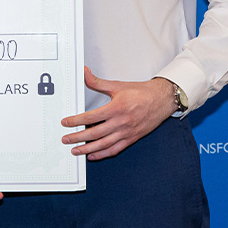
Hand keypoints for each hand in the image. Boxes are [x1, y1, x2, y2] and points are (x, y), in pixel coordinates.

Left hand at [60, 67, 175, 160]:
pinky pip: (115, 149)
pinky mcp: (132, 138)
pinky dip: (103, 154)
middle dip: (78, 138)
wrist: (162, 100)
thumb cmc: (142, 93)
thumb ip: (98, 82)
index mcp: (117, 108)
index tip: (66, 123)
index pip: (91, 117)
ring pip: (104, 144)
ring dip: (88, 149)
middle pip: (95, 133)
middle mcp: (122, 122)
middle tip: (66, 139)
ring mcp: (127, 132)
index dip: (76, 121)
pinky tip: (93, 155)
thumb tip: (85, 73)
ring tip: (76, 151)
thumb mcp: (117, 86)